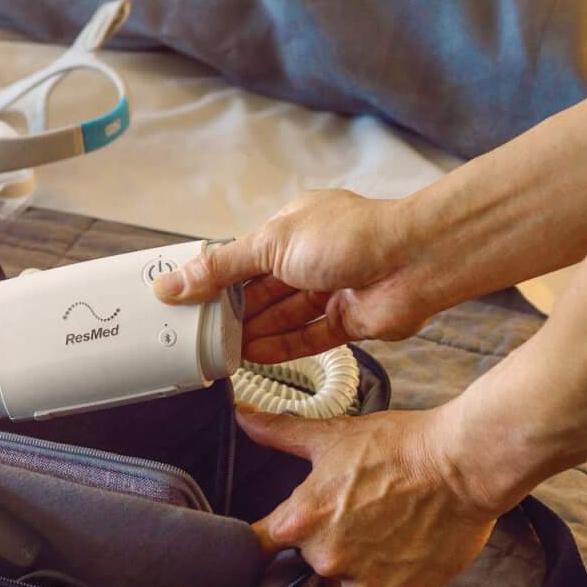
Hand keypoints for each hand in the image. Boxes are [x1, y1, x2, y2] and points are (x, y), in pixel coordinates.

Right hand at [150, 190, 439, 362]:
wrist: (415, 262)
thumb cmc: (348, 237)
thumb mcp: (271, 244)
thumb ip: (221, 268)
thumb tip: (171, 283)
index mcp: (293, 227)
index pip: (244, 257)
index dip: (216, 279)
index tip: (186, 302)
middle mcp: (312, 257)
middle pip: (262, 290)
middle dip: (233, 312)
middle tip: (197, 335)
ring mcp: (331, 290)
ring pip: (283, 317)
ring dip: (253, 333)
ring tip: (219, 353)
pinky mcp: (348, 321)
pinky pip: (307, 338)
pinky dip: (281, 348)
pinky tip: (253, 358)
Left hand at [238, 404, 497, 586]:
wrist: (461, 464)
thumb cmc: (400, 445)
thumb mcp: (335, 435)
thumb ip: (282, 432)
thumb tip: (242, 416)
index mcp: (301, 520)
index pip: (255, 549)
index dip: (262, 546)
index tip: (272, 544)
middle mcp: (325, 559)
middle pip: (300, 576)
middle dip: (316, 557)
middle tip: (344, 532)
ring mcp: (361, 586)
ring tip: (367, 561)